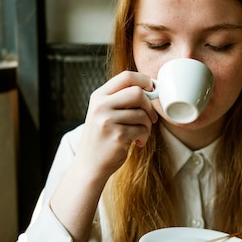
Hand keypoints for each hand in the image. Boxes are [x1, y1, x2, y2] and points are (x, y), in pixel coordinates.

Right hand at [50, 71, 157, 241]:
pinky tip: (137, 143)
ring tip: (140, 134)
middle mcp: (101, 106)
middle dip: (149, 106)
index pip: (126, 76)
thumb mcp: (104, 112)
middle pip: (137, 92)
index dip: (144, 79)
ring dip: (147, 126)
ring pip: (142, 114)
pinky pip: (142, 130)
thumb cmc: (102, 138)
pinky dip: (144, 137)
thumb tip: (151, 89)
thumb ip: (120, 99)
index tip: (152, 88)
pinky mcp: (117, 136)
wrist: (89, 165)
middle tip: (150, 118)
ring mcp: (108, 121)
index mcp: (99, 96)